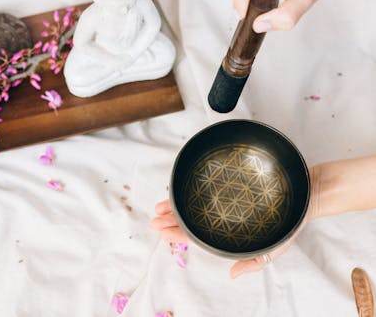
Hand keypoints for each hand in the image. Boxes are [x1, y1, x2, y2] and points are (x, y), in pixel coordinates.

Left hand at [150, 168, 319, 277]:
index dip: (177, 234)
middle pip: (190, 220)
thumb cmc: (287, 224)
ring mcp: (224, 198)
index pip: (197, 235)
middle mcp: (222, 215)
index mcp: (227, 232)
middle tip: (153, 221)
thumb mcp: (273, 249)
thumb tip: (232, 275)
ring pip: (193, 204)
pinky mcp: (228, 182)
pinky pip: (204, 186)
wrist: (304, 195)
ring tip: (159, 207)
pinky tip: (175, 190)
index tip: (161, 232)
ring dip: (174, 206)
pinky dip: (188, 189)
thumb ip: (253, 262)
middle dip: (170, 221)